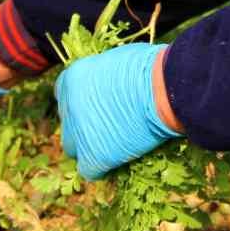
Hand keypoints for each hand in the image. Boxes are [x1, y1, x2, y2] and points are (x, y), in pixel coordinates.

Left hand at [55, 43, 179, 179]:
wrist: (165, 88)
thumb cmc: (152, 69)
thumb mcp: (118, 60)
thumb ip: (104, 74)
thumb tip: (109, 82)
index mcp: (74, 77)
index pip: (64, 95)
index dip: (81, 103)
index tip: (98, 108)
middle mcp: (69, 104)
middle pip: (67, 123)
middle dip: (83, 127)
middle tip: (108, 128)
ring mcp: (80, 131)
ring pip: (74, 149)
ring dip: (90, 147)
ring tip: (114, 147)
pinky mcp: (93, 155)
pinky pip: (89, 170)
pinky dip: (102, 168)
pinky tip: (118, 162)